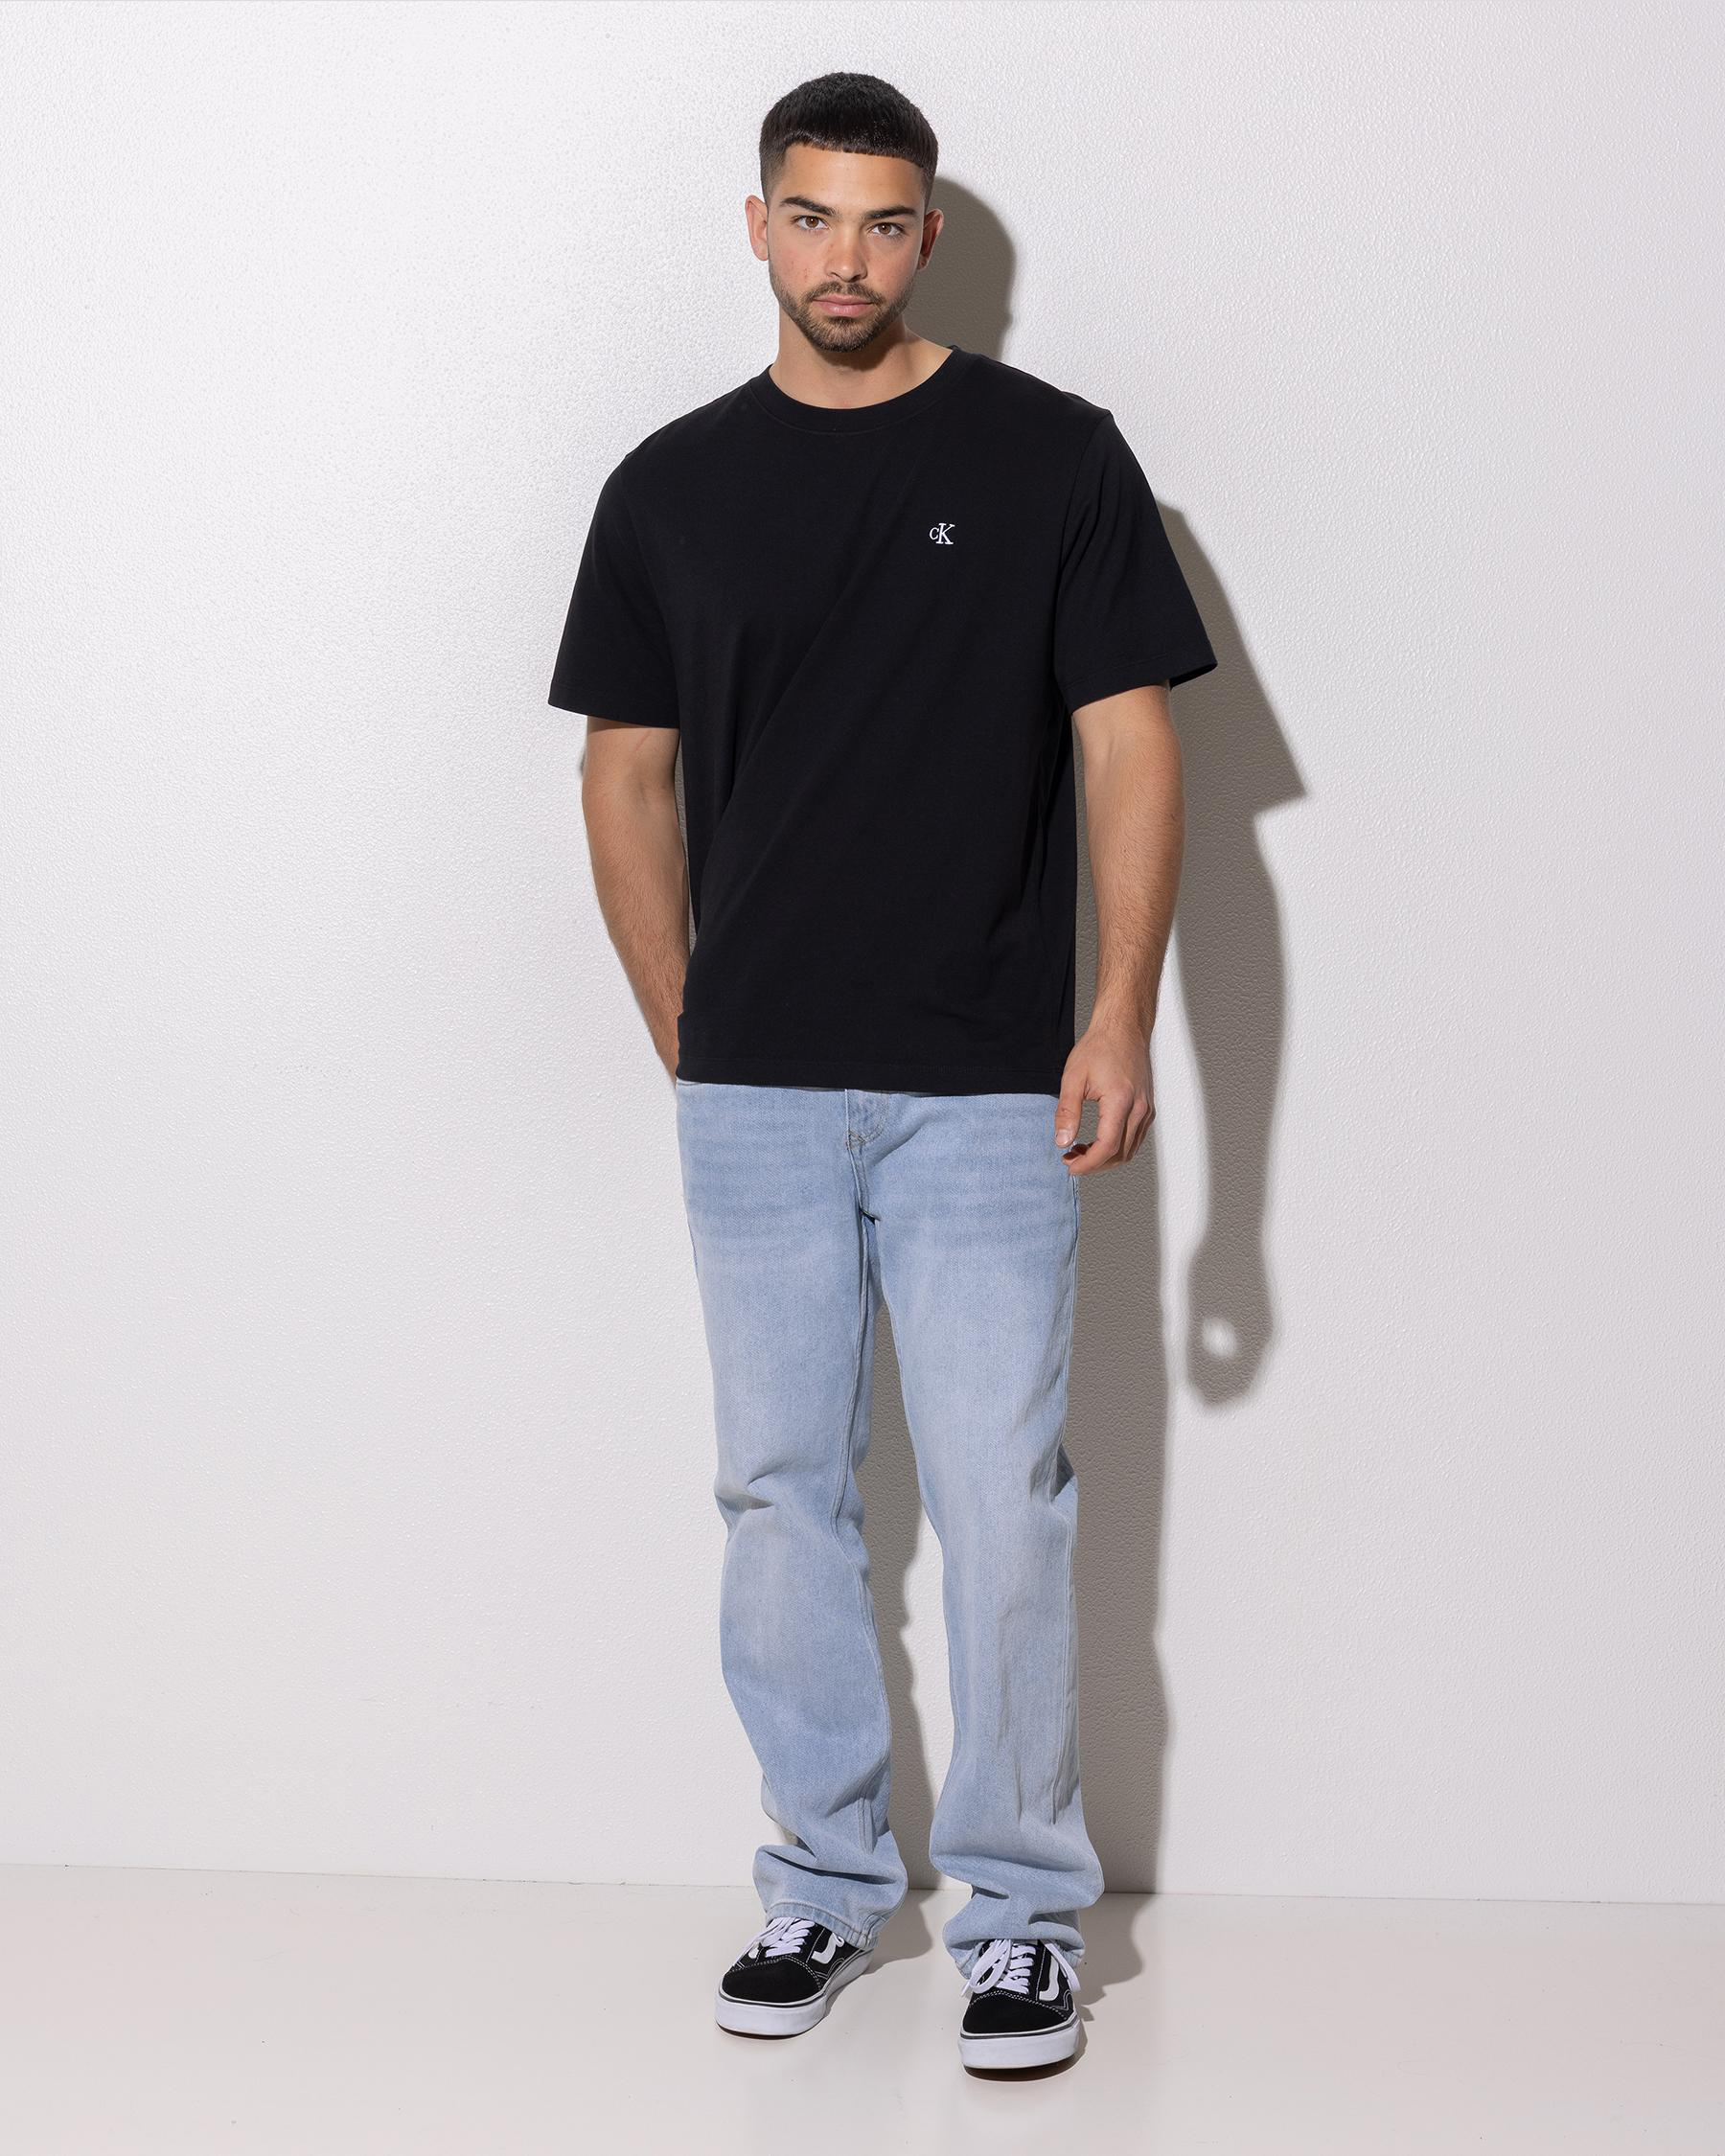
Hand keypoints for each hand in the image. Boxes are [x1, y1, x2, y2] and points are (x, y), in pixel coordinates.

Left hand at [1054, 1023, 1155, 1172]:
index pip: (1107, 1148)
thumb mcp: (1073, 1078)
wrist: (1123, 1027)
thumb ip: (1066, 1112)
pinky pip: (1135, 1137)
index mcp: (1120, 1102)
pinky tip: (1098, 1140)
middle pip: (1120, 1154)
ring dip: (1106, 1158)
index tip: (1070, 1166)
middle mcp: (1139, 1109)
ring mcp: (1147, 1109)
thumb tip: (1062, 1141)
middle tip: (1070, 1160)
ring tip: (1080, 1151)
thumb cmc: (1100, 1047)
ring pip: (1130, 1149)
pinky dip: (1117, 1147)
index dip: (1087, 1164)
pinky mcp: (1148, 1107)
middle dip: (1094, 1164)